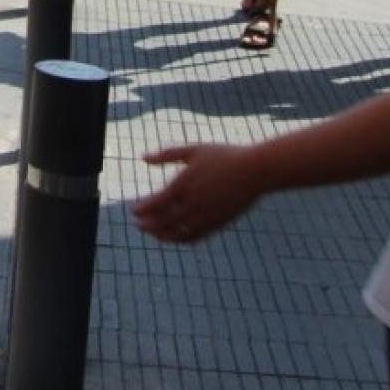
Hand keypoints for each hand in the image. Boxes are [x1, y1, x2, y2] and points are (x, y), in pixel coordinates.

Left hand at [131, 144, 268, 243]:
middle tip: (138, 224)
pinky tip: (175, 235)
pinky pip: (194, 237)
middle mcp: (192, 204)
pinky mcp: (218, 224)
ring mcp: (206, 216)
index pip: (153, 204)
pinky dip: (180, 239)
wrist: (256, 170)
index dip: (140, 210)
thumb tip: (143, 158)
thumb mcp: (193, 150)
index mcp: (183, 185)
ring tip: (153, 233)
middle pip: (161, 222)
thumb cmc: (225, 156)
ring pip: (176, 234)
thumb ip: (166, 154)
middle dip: (147, 225)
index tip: (133, 210)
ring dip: (161, 235)